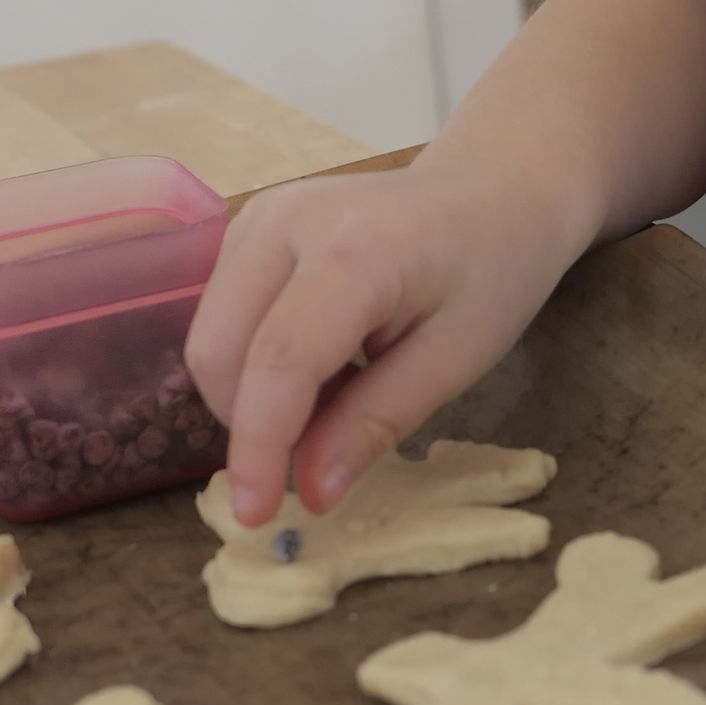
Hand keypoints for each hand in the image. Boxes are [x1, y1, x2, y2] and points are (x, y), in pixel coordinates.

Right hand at [184, 159, 591, 526]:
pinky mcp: (250, 226)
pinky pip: (223, 314)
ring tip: (341, 393)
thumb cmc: (493, 269)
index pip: (278, 361)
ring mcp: (261, 216)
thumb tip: (310, 494)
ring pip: (210, 336)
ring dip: (254, 393)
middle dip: (252, 424)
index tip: (257, 516)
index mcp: (354, 250)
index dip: (259, 446)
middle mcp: (288, 221)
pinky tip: (324, 362)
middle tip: (326, 449)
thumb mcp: (457, 358)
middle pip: (220, 350)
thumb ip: (377, 422)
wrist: (495, 189)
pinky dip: (256, 361)